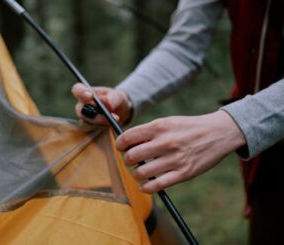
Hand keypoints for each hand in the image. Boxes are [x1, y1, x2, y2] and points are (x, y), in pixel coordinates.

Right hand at [72, 83, 132, 124]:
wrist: (120, 112)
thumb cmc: (116, 100)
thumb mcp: (118, 96)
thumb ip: (112, 98)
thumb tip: (105, 101)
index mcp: (85, 93)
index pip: (77, 90)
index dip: (81, 92)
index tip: (91, 96)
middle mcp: (82, 106)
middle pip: (81, 111)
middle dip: (95, 114)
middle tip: (109, 115)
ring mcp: (84, 119)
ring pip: (88, 122)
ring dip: (102, 121)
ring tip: (116, 118)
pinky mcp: (90, 129)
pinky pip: (94, 130)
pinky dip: (104, 127)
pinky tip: (113, 125)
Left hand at [116, 110, 245, 193]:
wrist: (218, 132)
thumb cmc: (189, 127)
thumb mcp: (168, 122)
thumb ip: (149, 132)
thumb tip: (128, 143)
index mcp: (160, 127)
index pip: (127, 137)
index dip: (120, 144)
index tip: (122, 148)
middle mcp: (165, 142)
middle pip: (132, 156)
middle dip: (127, 160)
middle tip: (131, 160)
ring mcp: (175, 159)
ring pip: (141, 173)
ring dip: (136, 174)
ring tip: (140, 171)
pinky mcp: (184, 173)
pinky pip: (156, 186)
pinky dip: (146, 187)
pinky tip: (146, 184)